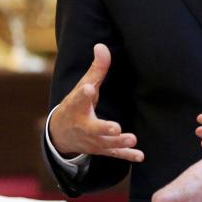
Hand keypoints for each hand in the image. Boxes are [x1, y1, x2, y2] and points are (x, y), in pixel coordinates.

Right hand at [49, 43, 143, 161]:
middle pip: (94, 128)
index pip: (79, 98)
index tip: (88, 87)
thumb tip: (102, 46)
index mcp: (77, 107)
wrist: (61, 134)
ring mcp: (93, 140)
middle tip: (115, 127)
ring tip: (132, 139)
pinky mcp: (102, 149)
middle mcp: (84, 126)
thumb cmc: (76, 105)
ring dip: (119, 143)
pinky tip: (140, 156)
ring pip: (107, 143)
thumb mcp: (83, 86)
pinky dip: (127, 156)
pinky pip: (114, 154)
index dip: (84, 92)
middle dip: (104, 128)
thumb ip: (96, 69)